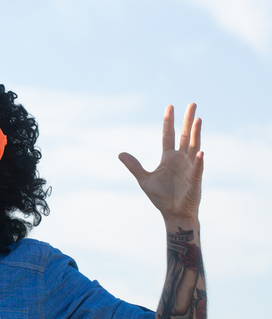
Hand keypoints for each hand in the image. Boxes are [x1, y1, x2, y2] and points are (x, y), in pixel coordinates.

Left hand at [119, 103, 202, 222]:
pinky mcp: (195, 180)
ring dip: (196, 134)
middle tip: (192, 104)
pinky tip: (199, 153)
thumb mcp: (144, 179)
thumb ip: (134, 166)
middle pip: (185, 136)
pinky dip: (198, 161)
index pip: (168, 135)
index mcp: (168, 157)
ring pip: (193, 147)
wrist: (173, 214)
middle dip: (187, 120)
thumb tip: (120, 153)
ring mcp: (190, 168)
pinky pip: (197, 169)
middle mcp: (181, 159)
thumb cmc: (161, 197)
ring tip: (197, 119)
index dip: (168, 121)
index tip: (170, 106)